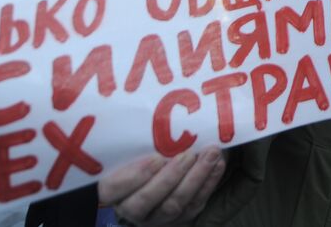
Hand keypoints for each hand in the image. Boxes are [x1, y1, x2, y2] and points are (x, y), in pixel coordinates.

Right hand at [99, 148, 225, 226]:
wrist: (161, 178)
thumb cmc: (142, 154)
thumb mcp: (132, 149)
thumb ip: (136, 141)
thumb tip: (152, 113)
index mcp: (114, 190)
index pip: (112, 189)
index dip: (133, 176)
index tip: (156, 157)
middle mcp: (132, 208)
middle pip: (146, 199)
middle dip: (170, 177)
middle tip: (188, 154)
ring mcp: (157, 216)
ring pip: (174, 204)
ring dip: (195, 177)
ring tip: (211, 153)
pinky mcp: (181, 218)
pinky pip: (196, 203)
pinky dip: (209, 182)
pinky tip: (218, 163)